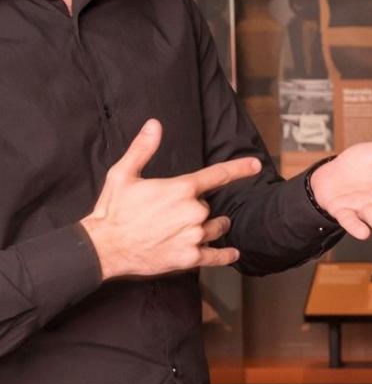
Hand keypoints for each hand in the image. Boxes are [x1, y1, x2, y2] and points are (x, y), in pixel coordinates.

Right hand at [81, 119, 260, 279]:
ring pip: (215, 228)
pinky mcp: (190, 258)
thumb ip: (143, 148)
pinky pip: (217, 256)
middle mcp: (193, 212)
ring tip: (191, 229)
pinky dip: (226, 254)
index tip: (255, 165)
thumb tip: (154, 125)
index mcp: (182, 189)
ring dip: (210, 227)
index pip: (218, 175)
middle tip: (170, 213)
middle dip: (196, 207)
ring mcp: (193, 236)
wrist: (104, 247)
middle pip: (209, 206)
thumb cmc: (113, 210)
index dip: (240, 169)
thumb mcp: (123, 173)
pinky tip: (232, 253)